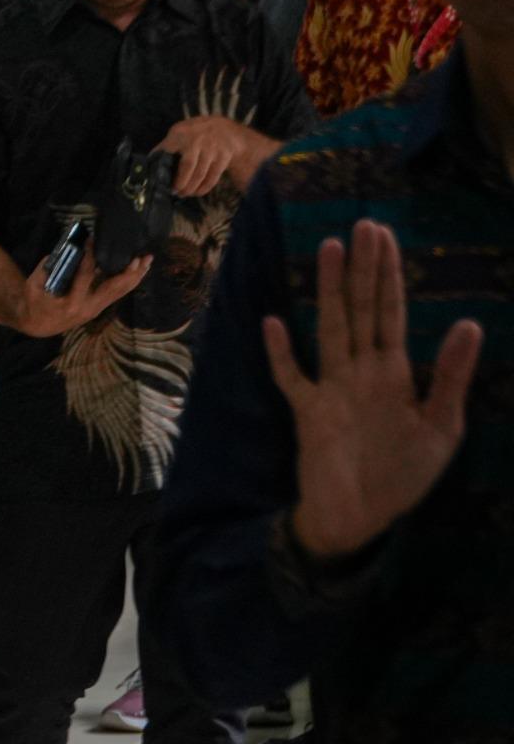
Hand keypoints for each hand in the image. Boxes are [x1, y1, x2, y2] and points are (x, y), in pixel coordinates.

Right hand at [16, 250, 151, 338]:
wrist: (38, 324)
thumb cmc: (35, 301)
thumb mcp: (35, 284)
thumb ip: (50, 266)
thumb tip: (67, 247)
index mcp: (72, 301)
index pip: (85, 275)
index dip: (89, 256)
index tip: (92, 240)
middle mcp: (89, 307)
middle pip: (114, 288)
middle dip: (129, 272)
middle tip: (140, 256)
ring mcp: (96, 309)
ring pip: (120, 292)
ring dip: (135, 276)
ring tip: (147, 261)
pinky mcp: (99, 308)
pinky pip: (117, 294)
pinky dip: (128, 282)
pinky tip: (137, 272)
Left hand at [158, 115, 262, 198]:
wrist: (224, 128)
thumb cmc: (195, 133)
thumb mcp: (179, 131)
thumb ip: (167, 145)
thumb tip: (152, 160)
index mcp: (181, 133)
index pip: (167, 150)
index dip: (161, 164)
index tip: (158, 178)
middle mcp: (197, 141)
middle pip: (187, 166)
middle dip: (180, 183)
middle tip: (174, 192)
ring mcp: (211, 149)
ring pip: (200, 174)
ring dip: (191, 188)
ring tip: (184, 194)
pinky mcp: (223, 157)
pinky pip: (213, 177)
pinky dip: (204, 188)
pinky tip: (197, 192)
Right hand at [272, 220, 482, 562]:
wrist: (362, 518)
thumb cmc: (403, 475)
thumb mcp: (442, 429)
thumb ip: (449, 376)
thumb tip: (468, 324)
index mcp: (394, 373)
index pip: (391, 311)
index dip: (388, 274)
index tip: (384, 235)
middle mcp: (361, 371)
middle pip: (360, 308)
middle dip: (362, 268)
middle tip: (363, 225)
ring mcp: (331, 388)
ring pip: (330, 328)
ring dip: (329, 290)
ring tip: (329, 249)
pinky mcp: (308, 412)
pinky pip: (291, 376)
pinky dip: (282, 352)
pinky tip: (274, 322)